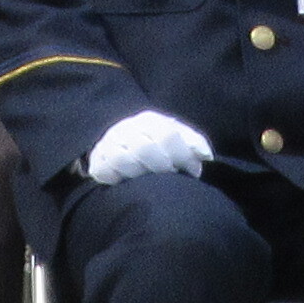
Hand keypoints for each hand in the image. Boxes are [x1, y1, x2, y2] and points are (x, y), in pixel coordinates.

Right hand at [84, 110, 210, 184]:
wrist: (117, 141)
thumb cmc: (156, 143)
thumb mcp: (176, 137)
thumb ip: (193, 143)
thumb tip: (206, 156)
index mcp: (150, 121)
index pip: (168, 135)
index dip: (183, 156)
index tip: (193, 172)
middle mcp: (128, 127)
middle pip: (145, 148)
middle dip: (162, 167)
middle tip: (169, 176)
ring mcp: (110, 142)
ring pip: (123, 159)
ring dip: (139, 173)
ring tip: (147, 181)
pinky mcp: (97, 158)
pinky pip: (104, 170)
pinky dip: (115, 177)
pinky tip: (124, 182)